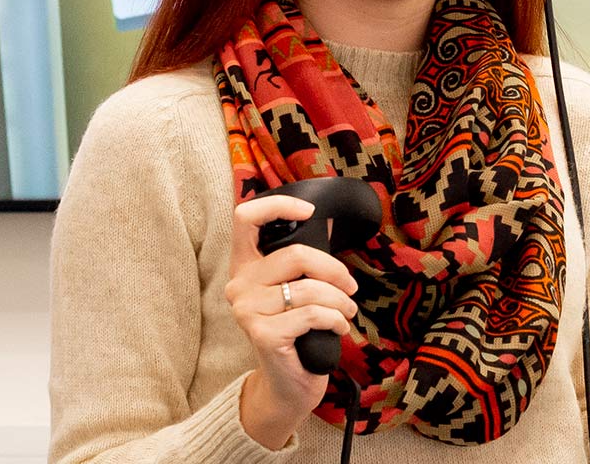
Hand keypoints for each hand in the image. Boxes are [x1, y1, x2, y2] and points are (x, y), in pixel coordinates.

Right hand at [225, 194, 359, 448]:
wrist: (287, 385)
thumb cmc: (297, 333)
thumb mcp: (295, 291)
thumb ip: (303, 262)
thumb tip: (331, 220)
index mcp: (245, 266)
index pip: (245, 218)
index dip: (278, 205)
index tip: (309, 210)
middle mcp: (239, 285)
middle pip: (296, 254)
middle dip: (334, 269)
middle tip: (350, 287)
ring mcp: (247, 310)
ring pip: (309, 288)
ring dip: (340, 301)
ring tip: (348, 311)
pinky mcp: (263, 334)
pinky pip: (313, 314)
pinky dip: (336, 319)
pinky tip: (340, 328)